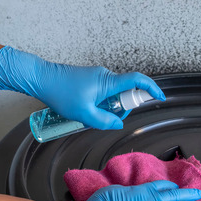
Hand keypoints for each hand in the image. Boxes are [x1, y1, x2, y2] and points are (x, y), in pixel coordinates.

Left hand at [0, 46, 164, 129]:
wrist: (41, 78)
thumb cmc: (60, 93)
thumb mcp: (84, 114)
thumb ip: (104, 121)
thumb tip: (118, 123)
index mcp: (108, 82)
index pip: (137, 81)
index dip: (151, 88)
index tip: (159, 97)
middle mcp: (105, 76)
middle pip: (125, 93)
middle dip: (120, 108)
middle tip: (104, 118)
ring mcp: (97, 77)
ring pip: (113, 95)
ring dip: (107, 108)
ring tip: (88, 114)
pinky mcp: (90, 79)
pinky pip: (103, 93)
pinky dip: (100, 103)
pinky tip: (84, 109)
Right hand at [68, 180, 200, 200]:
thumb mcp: (116, 191)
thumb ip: (128, 192)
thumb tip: (130, 195)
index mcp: (142, 189)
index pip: (161, 186)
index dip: (171, 186)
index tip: (176, 187)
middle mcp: (151, 200)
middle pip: (174, 196)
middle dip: (188, 194)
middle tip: (199, 194)